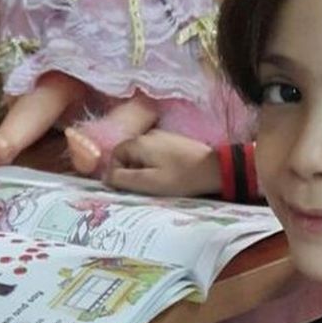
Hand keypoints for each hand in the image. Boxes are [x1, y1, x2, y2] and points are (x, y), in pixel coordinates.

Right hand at [104, 130, 221, 196]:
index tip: (127, 187)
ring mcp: (163, 136)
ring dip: (144, 170)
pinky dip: (157, 165)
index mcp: (139, 142)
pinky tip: (169, 176)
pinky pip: (156, 154)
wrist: (215, 169)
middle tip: (143, 188)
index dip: (116, 172)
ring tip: (157, 184)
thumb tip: (106, 178)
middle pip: (128, 154)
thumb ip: (122, 179)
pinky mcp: (175, 142)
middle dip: (131, 172)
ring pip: (143, 155)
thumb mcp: (147, 182)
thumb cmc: (180, 177)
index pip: (115, 155)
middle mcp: (149, 134)